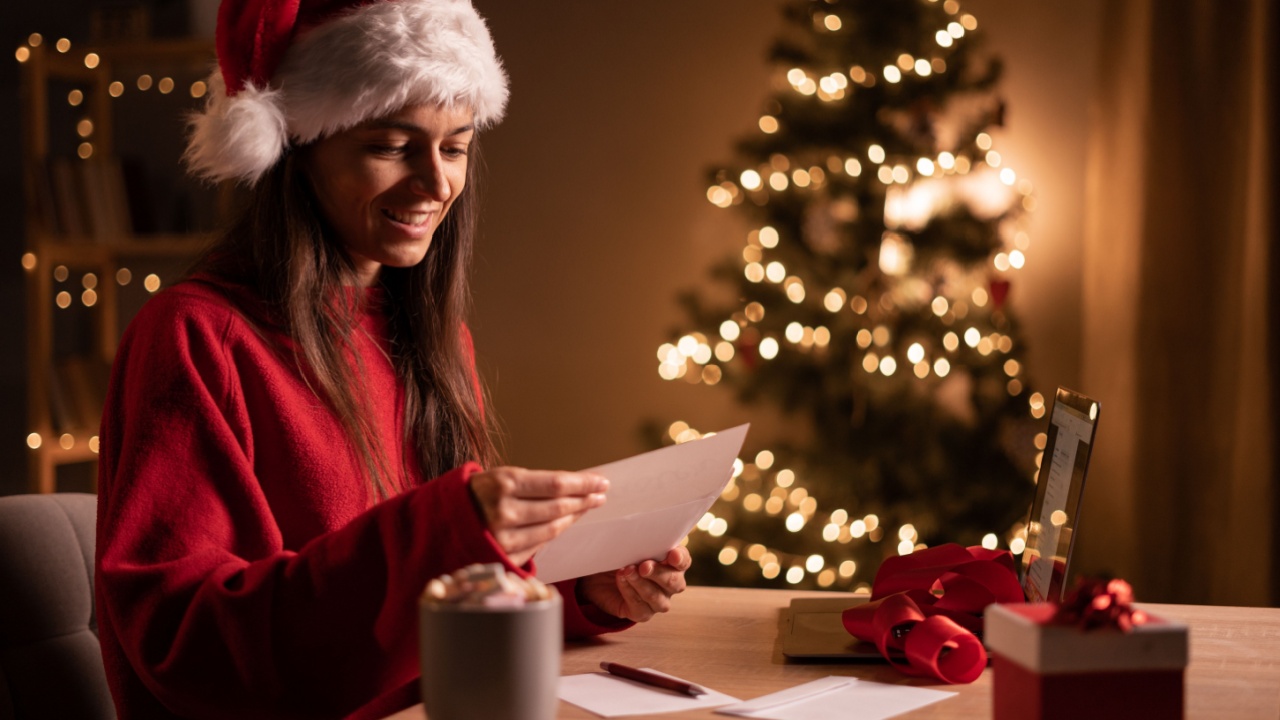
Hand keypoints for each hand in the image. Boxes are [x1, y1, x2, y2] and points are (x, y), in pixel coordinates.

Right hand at [468, 467, 607, 566]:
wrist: (434, 523)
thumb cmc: (471, 495)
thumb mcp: (496, 478)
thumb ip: (531, 484)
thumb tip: (573, 486)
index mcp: (503, 483)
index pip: (556, 484)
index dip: (583, 483)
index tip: (601, 482)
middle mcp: (504, 512)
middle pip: (558, 507)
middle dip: (584, 500)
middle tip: (600, 494)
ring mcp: (504, 539)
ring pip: (552, 529)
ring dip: (573, 518)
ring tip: (587, 508)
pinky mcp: (504, 558)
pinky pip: (539, 545)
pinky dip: (553, 534)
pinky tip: (563, 525)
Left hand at [577, 547, 690, 621]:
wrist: (599, 576)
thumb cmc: (621, 555)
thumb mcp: (629, 544)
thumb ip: (640, 540)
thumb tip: (641, 531)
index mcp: (672, 563)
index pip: (683, 561)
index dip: (680, 558)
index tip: (672, 553)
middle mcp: (669, 584)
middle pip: (674, 582)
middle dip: (659, 573)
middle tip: (644, 565)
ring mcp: (657, 601)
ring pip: (658, 598)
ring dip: (642, 584)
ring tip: (626, 571)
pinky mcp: (641, 613)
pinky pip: (640, 608)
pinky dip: (630, 593)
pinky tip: (621, 581)